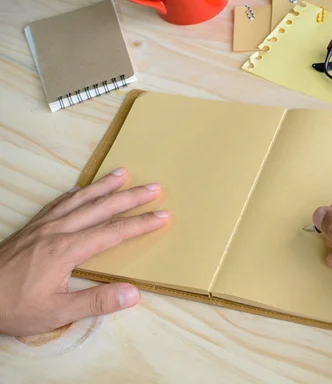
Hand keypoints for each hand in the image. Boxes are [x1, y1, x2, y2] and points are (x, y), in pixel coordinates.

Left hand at [0, 168, 168, 335]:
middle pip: (102, 207)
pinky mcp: (32, 227)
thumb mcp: (56, 312)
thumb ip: (96, 301)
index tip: (163, 216)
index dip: (141, 223)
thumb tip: (133, 294)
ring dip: (104, 186)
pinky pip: (59, 202)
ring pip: (80, 198)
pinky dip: (76, 192)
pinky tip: (81, 188)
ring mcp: (43, 226)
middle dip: (131, 197)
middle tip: (154, 187)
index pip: (114, 232)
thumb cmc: (13, 306)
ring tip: (123, 173)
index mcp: (67, 250)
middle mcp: (58, 231)